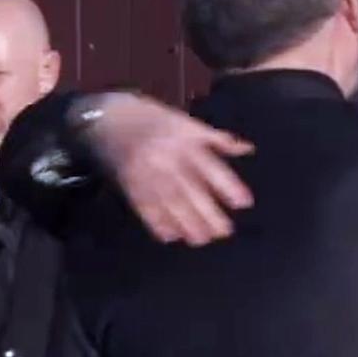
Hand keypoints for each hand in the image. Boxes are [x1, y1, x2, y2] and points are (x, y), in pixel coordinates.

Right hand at [78, 93, 254, 245]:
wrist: (109, 117)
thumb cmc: (156, 119)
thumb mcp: (188, 122)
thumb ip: (217, 139)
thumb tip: (248, 149)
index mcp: (185, 142)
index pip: (211, 167)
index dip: (228, 186)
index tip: (244, 204)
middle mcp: (168, 158)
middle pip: (191, 190)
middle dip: (208, 213)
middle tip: (224, 232)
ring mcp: (146, 173)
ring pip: (169, 202)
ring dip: (186, 223)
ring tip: (201, 240)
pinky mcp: (129, 184)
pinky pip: (144, 206)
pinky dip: (156, 223)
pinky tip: (171, 237)